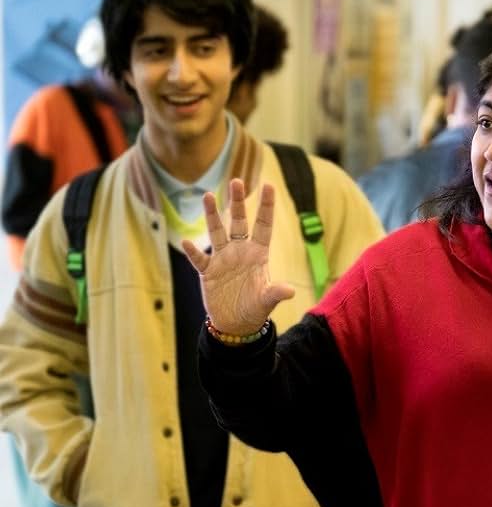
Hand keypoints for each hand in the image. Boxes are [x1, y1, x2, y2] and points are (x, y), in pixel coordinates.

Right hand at [182, 179, 294, 334]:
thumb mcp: (266, 301)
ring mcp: (223, 259)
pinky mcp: (208, 272)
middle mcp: (240, 251)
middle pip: (239, 221)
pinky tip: (187, 241)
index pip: (263, 225)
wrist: (236, 324)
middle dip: (237, 202)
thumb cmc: (255, 309)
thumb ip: (275, 293)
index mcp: (258, 254)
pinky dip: (193, 251)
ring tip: (208, 195)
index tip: (269, 185)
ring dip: (212, 215)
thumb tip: (289, 291)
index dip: (266, 206)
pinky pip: (199, 258)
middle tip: (237, 181)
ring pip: (217, 232)